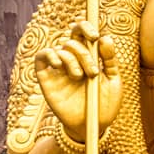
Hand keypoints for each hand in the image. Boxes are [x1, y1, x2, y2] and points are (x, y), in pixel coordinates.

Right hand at [34, 20, 121, 142]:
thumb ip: (109, 59)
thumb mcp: (113, 80)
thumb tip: (105, 37)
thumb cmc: (104, 104)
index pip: (82, 34)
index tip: (94, 36)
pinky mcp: (46, 80)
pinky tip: (59, 64)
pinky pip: (41, 58)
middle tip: (92, 72)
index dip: (85, 27)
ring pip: (60, 49)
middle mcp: (72, 60)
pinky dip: (49, 55)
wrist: (92, 126)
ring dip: (72, 60)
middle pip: (72, 41)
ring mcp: (59, 70)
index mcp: (88, 57)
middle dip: (84, 53)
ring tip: (79, 77)